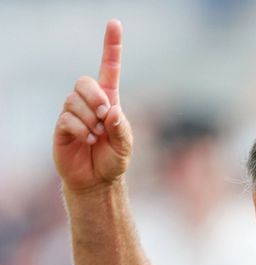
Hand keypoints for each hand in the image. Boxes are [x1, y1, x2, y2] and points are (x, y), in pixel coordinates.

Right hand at [53, 19, 132, 192]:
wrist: (96, 180)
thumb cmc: (113, 160)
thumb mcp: (125, 145)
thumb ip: (121, 128)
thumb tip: (111, 110)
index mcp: (109, 100)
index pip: (109, 68)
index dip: (111, 46)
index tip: (114, 23)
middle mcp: (89, 102)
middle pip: (84, 81)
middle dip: (95, 96)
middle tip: (105, 115)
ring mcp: (73, 113)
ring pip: (74, 100)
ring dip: (89, 118)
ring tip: (96, 135)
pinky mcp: (61, 126)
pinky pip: (66, 117)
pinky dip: (80, 128)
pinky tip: (87, 139)